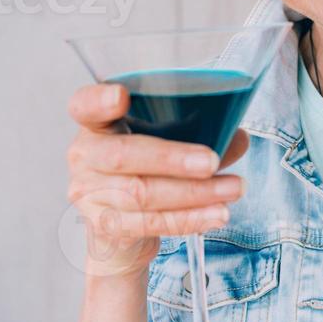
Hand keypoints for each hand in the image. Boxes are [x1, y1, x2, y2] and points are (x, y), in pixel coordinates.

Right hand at [66, 82, 250, 277]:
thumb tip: (237, 138)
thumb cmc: (147, 166)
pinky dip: (188, 219)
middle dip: (172, 159)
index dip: (99, 101)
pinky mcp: (104, 226)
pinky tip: (215, 213)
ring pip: (141, 194)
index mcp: (95, 122)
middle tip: (211, 162)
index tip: (121, 95)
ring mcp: (89, 194)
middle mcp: (85, 155)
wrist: (125, 225)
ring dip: (193, 194)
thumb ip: (198, 133)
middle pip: (122, 155)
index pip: (85, 105)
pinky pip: (149, 224)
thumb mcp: (166, 139)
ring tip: (232, 189)